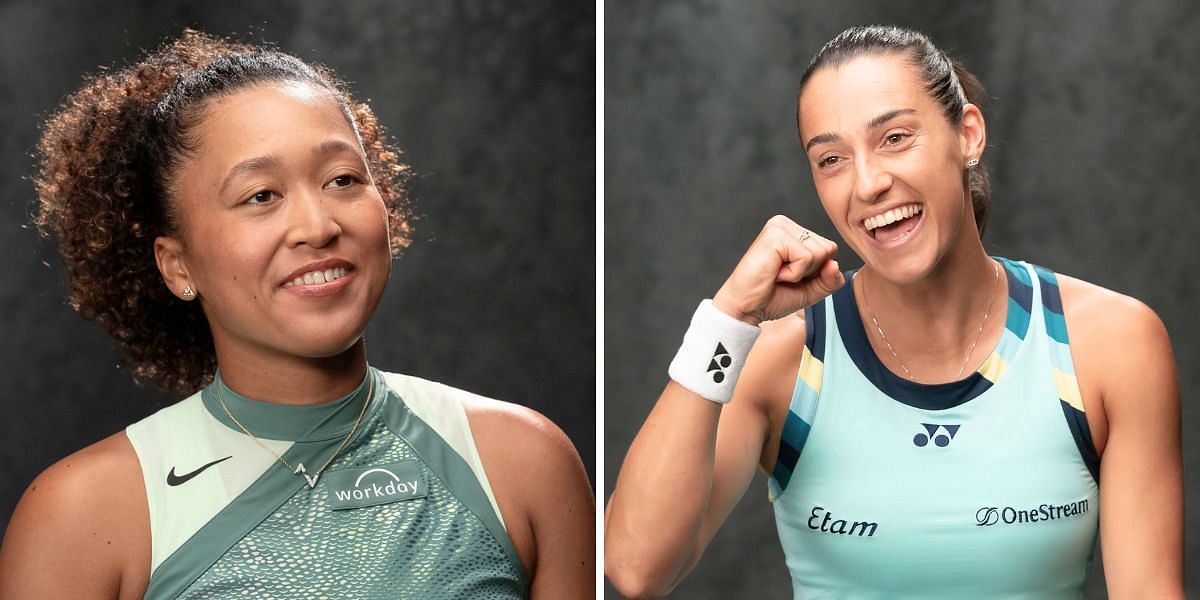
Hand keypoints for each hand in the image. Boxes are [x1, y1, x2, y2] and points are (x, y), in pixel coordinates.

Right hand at [713, 215, 843, 325]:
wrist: (745, 308)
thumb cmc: (772, 297)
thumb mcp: (811, 290)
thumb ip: (830, 279)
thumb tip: (835, 264)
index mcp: (793, 231)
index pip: (830, 248)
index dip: (816, 272)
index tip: (791, 276)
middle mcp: (785, 224)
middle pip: (828, 249)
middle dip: (810, 272)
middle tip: (782, 276)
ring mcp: (779, 227)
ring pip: (819, 253)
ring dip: (800, 273)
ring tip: (777, 274)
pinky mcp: (775, 236)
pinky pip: (806, 258)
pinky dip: (794, 274)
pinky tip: (774, 273)